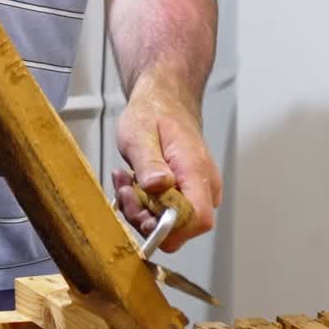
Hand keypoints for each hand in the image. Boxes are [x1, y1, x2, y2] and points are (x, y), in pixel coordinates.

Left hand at [112, 78, 221, 253]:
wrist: (164, 101)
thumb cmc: (153, 113)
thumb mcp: (139, 134)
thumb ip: (149, 162)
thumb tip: (158, 188)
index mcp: (195, 169)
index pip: (197, 218)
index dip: (169, 226)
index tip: (141, 208)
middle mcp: (204, 186)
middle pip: (181, 227)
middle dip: (145, 217)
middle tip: (124, 190)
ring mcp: (197, 191)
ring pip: (170, 223)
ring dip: (140, 210)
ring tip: (124, 181)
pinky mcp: (186, 194)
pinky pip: (166, 212)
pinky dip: (144, 204)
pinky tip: (131, 184)